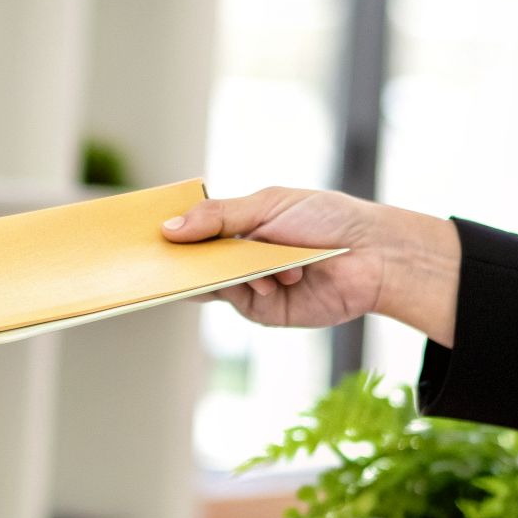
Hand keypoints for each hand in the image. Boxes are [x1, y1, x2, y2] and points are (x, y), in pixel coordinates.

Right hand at [160, 187, 461, 344]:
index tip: (143, 233)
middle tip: (158, 258)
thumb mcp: (267, 205)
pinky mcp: (263, 312)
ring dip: (225, 273)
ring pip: (212, 283)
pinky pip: (236, 301)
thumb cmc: (327, 219)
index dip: (170, 233)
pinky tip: (264, 280)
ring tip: (250, 264)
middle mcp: (240, 257)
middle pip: (195, 262)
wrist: (374, 255)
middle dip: (181, 259)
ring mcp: (249, 286)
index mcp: (240, 225)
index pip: (194, 230)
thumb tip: (168, 229)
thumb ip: (217, 218)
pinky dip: (244, 290)